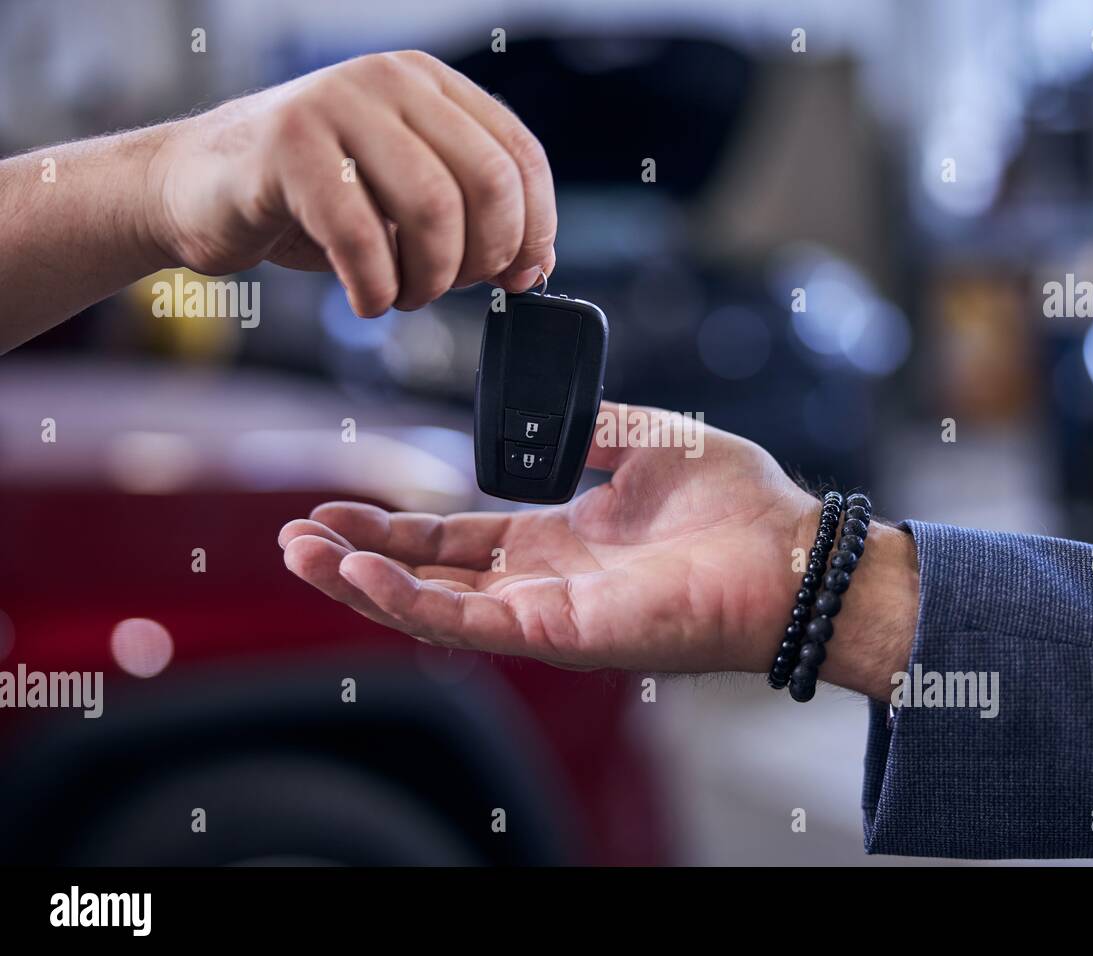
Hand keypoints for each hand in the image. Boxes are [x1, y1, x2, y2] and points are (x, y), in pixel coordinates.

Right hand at [147, 50, 555, 314]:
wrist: (196, 185)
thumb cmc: (309, 198)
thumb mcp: (403, 200)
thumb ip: (471, 219)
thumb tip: (535, 266)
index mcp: (431, 86)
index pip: (521, 156)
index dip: (534, 229)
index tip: (518, 276)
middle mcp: (389, 81)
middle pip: (489, 183)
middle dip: (482, 258)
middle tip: (448, 287)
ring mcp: (336, 104)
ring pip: (434, 207)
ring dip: (429, 278)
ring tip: (402, 293)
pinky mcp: (287, 147)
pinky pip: (361, 234)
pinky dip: (375, 287)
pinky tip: (365, 298)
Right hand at [279, 404, 918, 698]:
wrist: (788, 547)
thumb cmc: (736, 502)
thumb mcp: (648, 439)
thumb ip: (589, 429)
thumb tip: (547, 419)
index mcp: (559, 538)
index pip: (458, 539)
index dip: (396, 526)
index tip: (339, 502)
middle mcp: (544, 582)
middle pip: (429, 577)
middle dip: (360, 557)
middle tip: (297, 533)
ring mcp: (547, 612)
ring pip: (432, 607)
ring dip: (363, 583)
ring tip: (301, 553)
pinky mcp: (559, 632)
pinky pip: (466, 622)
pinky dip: (406, 601)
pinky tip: (358, 572)